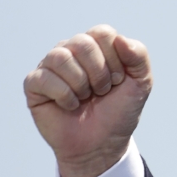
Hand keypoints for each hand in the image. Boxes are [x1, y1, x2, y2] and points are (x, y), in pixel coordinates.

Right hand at [24, 25, 151, 176]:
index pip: (102, 33)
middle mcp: (71, 50)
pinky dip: (64, 95)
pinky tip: (70, 105)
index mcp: (96, 44)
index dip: (114, 59)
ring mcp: (50, 66)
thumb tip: (120, 39)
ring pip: (60, 57)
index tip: (117, 80)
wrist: (102, 144)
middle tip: (101, 92)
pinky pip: (44, 78)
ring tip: (85, 98)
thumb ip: (139, 55)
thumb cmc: (119, 110)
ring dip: (80, 84)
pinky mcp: (34, 84)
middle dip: (99, 73)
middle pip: (82, 43)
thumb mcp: (141, 82)